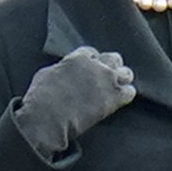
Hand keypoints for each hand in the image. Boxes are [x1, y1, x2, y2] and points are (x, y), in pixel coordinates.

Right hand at [14, 46, 133, 156]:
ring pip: (126, 73)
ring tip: (117, 88)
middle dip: (111, 67)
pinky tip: (120, 100)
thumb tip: (64, 71)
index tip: (91, 70)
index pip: (92, 53)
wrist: (49, 117)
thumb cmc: (41, 97)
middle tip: (107, 78)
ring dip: (122, 80)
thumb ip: (62, 69)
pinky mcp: (114, 98)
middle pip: (113, 58)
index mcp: (77, 58)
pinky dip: (126, 95)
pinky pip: (130, 92)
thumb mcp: (46, 74)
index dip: (92, 62)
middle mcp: (95, 65)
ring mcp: (106, 81)